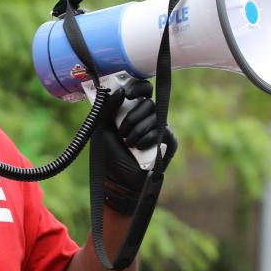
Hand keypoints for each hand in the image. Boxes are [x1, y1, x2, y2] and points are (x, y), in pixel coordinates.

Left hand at [100, 78, 177, 214]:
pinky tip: (140, 148)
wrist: (119, 182)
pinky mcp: (168, 143)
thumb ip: (108, 108)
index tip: (128, 94)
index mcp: (133, 111)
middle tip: (122, 132)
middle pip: (149, 103)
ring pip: (155, 118)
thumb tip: (120, 90)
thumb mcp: (102, 129)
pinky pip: (164, 133)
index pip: (143, 91)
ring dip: (137, 132)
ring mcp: (160, 130)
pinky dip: (149, 140)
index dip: (138, 87)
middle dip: (133, 118)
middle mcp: (148, 119)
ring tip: (128, 144)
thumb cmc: (109, 157)